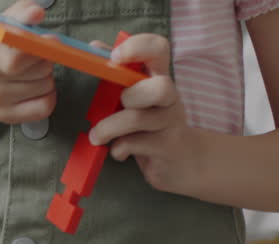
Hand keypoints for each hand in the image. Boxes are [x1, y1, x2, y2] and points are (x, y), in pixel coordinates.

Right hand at [0, 0, 56, 124]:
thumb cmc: (4, 40)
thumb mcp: (11, 19)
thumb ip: (25, 12)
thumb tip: (36, 13)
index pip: (16, 59)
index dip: (41, 50)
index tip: (52, 40)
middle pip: (37, 71)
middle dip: (48, 60)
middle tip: (39, 55)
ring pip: (45, 87)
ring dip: (48, 77)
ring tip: (34, 71)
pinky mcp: (5, 115)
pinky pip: (44, 107)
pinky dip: (49, 96)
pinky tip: (38, 88)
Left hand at [88, 34, 203, 194]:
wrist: (183, 161)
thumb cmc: (151, 124)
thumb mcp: (136, 97)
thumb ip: (118, 75)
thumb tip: (94, 48)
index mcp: (159, 78)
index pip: (159, 49)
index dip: (138, 47)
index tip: (114, 57)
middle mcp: (170, 97)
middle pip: (160, 87)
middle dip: (132, 95)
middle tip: (118, 103)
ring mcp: (171, 123)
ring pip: (139, 119)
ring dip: (109, 128)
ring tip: (97, 137)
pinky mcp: (167, 148)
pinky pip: (134, 144)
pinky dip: (118, 149)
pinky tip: (119, 152)